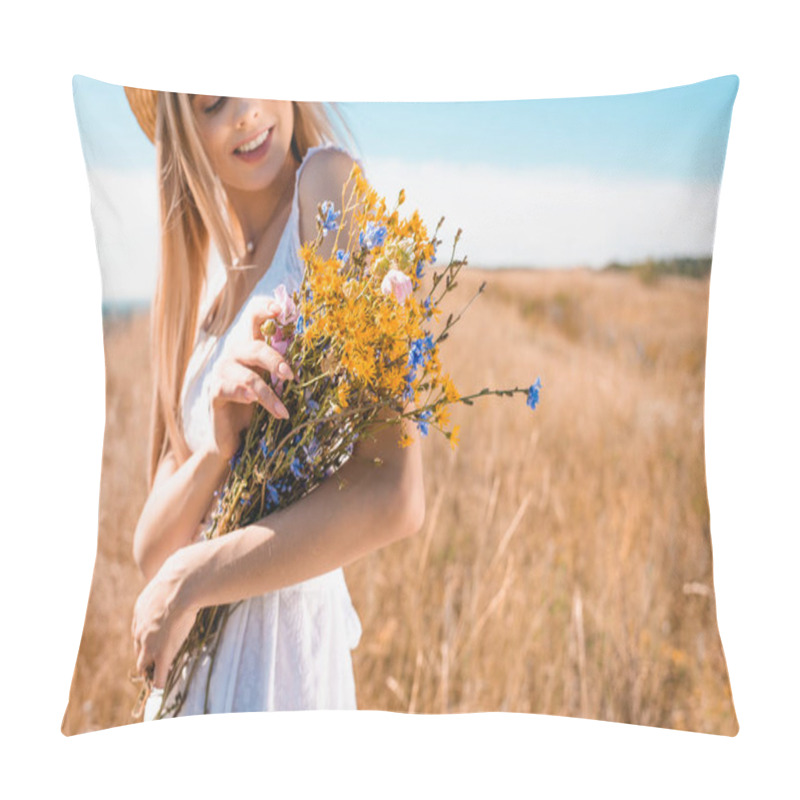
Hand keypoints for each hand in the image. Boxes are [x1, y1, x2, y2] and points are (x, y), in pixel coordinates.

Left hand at [131, 553, 197, 689]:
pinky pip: (157, 671)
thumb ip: (182, 566)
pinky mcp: (161, 650)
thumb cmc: (185, 572)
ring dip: (148, 668)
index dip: (145, 633)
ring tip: (150, 675)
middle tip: (146, 661)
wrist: (185, 581)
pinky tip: (160, 684)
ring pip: (144, 659)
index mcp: (142, 606)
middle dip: (143, 652)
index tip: (148, 638)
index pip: (139, 625)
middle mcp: (140, 624)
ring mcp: (149, 639)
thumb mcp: (177, 568)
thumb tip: (196, 543)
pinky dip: (158, 678)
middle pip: (138, 644)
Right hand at [207, 297, 295, 460]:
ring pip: (247, 375)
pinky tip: (252, 402)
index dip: (264, 308)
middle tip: (290, 376)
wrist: (235, 436)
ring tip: (282, 412)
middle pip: (254, 346)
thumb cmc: (260, 407)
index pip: (254, 317)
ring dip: (267, 394)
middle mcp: (236, 354)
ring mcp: (223, 371)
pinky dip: (243, 394)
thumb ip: (286, 370)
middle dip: (275, 361)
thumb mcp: (275, 385)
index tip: (281, 309)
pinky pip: (228, 388)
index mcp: (253, 346)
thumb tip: (318, 359)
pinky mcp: (215, 392)